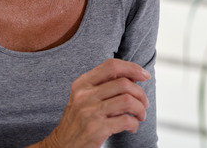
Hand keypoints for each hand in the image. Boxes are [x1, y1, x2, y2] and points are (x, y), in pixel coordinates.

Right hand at [32, 59, 151, 147]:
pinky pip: (126, 120)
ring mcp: (89, 112)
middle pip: (124, 83)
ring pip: (128, 101)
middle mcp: (84, 95)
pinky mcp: (96, 129)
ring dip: (140, 109)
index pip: (111, 66)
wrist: (62, 146)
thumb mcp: (83, 97)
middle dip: (140, 94)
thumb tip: (134, 75)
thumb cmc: (79, 120)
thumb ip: (103, 85)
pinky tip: (132, 127)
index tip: (144, 76)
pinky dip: (135, 124)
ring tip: (140, 116)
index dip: (132, 68)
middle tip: (144, 103)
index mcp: (82, 83)